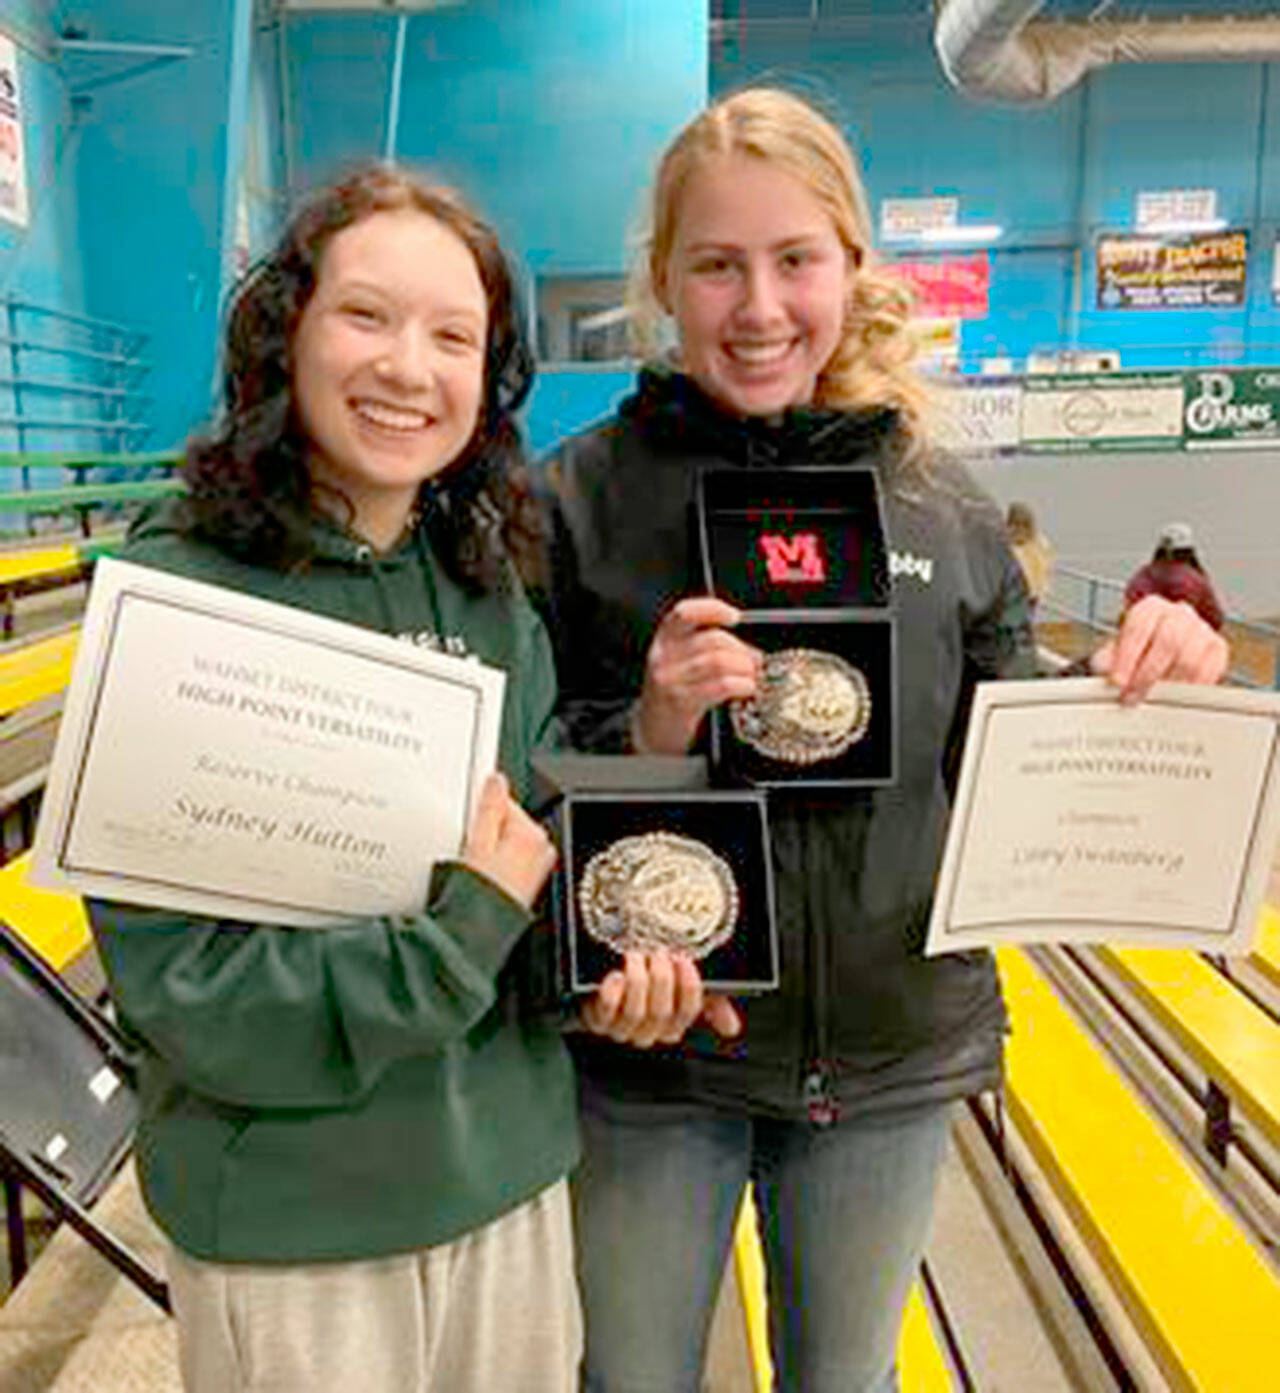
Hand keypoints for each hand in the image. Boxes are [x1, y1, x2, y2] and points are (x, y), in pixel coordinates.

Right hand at [462, 773, 556, 909]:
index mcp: (531, 832)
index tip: (465, 816)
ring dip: (491, 845)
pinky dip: (497, 860)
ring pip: (508, 839)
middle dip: (486, 828)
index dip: (478, 807)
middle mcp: (541, 846)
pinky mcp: (529, 880)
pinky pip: (512, 857)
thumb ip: (490, 806)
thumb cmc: (481, 893)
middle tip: (468, 846)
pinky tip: (484, 874)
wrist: (483, 931)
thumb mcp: (477, 842)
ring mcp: (538, 865)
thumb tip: (496, 779)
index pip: (504, 800)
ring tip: (475, 864)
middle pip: (507, 820)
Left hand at [581, 950, 741, 1048]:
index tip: (684, 960)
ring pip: (636, 1012)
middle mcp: (649, 1032)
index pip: (688, 1011)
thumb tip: (732, 1027)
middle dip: (661, 979)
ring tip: (636, 956)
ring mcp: (621, 1029)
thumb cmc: (648, 986)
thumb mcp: (681, 991)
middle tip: (658, 953)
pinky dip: (612, 993)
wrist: (603, 986)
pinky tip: (615, 975)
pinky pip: (606, 1012)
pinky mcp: (597, 1021)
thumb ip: (711, 1005)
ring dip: (638, 981)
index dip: (688, 986)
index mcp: (672, 1026)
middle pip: (662, 1012)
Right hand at [633, 597, 760, 753]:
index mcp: (664, 640)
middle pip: (712, 639)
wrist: (653, 731)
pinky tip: (746, 688)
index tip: (734, 617)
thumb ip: (709, 650)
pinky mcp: (681, 702)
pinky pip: (720, 685)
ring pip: (719, 661)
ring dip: (744, 668)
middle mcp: (664, 656)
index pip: (684, 613)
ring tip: (751, 677)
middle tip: (754, 662)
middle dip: (741, 650)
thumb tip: (752, 653)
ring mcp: (670, 679)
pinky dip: (741, 685)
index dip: (712, 610)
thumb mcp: (681, 664)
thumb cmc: (674, 694)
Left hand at [1090, 594, 1228, 701]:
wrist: (1163, 645)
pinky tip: (1176, 697)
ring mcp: (1201, 629)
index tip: (1117, 681)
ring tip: (1152, 700)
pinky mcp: (1217, 648)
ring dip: (1168, 685)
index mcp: (1150, 608)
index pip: (1139, 627)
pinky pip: (1209, 671)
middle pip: (1168, 642)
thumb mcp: (1116, 650)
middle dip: (1147, 674)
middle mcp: (1178, 613)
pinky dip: (1192, 687)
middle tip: (1132, 697)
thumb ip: (1107, 659)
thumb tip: (1105, 671)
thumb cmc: (1137, 648)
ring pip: (1190, 659)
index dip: (1126, 657)